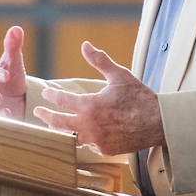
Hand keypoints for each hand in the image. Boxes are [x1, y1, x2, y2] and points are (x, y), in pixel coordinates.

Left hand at [33, 41, 165, 155]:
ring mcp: (96, 141)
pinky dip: (81, 139)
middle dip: (46, 117)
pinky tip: (79, 135)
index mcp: (89, 105)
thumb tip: (85, 44)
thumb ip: (99, 60)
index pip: (62, 101)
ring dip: (60, 131)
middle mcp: (88, 126)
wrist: (158, 123)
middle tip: (38, 112)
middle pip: (58, 123)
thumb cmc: (139, 97)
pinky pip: (87, 145)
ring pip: (70, 138)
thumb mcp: (119, 75)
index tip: (46, 93)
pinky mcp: (105, 150)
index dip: (51, 96)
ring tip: (53, 126)